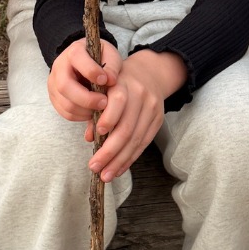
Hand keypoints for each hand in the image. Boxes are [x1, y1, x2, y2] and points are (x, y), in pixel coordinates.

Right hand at [48, 38, 122, 123]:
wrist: (88, 65)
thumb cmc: (100, 59)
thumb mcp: (110, 55)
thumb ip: (112, 66)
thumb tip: (110, 80)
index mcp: (73, 52)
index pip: (77, 59)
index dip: (91, 71)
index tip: (105, 80)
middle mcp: (59, 67)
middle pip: (65, 86)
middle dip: (87, 99)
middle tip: (104, 102)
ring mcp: (53, 84)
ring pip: (66, 103)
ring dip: (86, 110)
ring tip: (100, 107)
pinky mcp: (55, 98)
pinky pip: (66, 113)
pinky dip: (81, 116)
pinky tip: (92, 111)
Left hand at [88, 49, 185, 183]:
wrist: (148, 73)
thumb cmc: (118, 83)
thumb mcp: (104, 87)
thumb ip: (95, 110)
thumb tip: (90, 138)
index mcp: (123, 83)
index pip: (118, 101)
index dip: (108, 119)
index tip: (96, 136)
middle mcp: (140, 95)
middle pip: (127, 128)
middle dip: (109, 152)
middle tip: (94, 167)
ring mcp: (152, 109)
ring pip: (135, 140)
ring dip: (119, 161)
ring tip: (105, 175)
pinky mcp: (158, 120)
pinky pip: (144, 143)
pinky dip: (130, 158)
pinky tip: (119, 169)